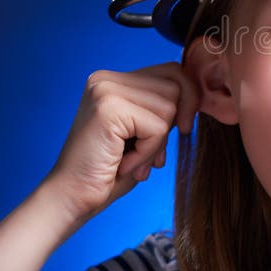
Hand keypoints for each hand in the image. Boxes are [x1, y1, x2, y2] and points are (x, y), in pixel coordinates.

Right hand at [44, 62, 199, 220]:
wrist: (73, 198)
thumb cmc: (110, 170)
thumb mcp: (145, 131)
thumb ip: (165, 108)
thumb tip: (197, 97)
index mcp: (114, 79)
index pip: (172, 71)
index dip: (187, 100)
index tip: (182, 129)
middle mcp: (106, 79)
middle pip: (175, 85)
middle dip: (173, 124)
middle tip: (149, 154)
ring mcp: (105, 90)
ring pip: (169, 107)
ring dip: (158, 142)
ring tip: (132, 159)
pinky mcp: (109, 108)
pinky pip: (157, 127)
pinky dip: (148, 152)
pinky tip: (125, 163)